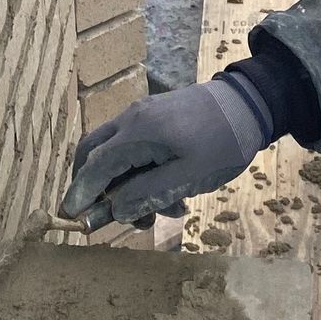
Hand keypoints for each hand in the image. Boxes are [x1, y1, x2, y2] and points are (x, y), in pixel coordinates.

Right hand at [58, 77, 270, 229]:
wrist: (251, 103)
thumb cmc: (223, 142)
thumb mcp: (189, 176)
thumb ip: (149, 192)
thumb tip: (115, 209)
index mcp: (137, 133)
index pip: (95, 166)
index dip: (80, 192)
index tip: (69, 216)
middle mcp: (132, 119)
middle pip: (93, 153)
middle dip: (94, 186)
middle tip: (109, 215)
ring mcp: (143, 114)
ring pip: (114, 152)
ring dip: (125, 184)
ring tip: (163, 209)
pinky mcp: (155, 116)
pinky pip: (133, 145)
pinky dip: (139, 171)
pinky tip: (168, 190)